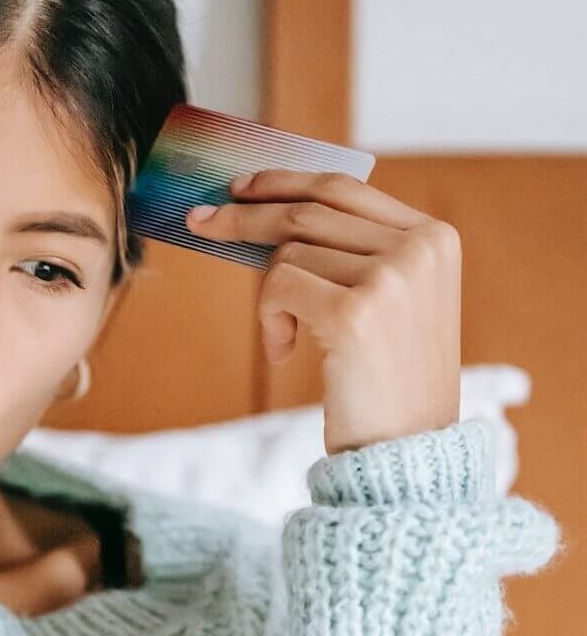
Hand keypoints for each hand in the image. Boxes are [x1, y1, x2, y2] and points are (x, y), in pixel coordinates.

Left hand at [186, 169, 461, 455]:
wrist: (408, 453)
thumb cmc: (388, 385)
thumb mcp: (387, 305)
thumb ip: (351, 256)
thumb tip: (266, 218)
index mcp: (435, 238)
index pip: (345, 188)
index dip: (286, 182)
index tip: (241, 189)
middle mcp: (419, 248)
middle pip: (308, 212)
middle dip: (245, 217)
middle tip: (200, 222)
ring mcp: (391, 276)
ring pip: (288, 253)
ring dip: (270, 297)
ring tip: (286, 338)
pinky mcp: (355, 311)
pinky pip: (278, 287)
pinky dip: (269, 319)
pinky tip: (285, 350)